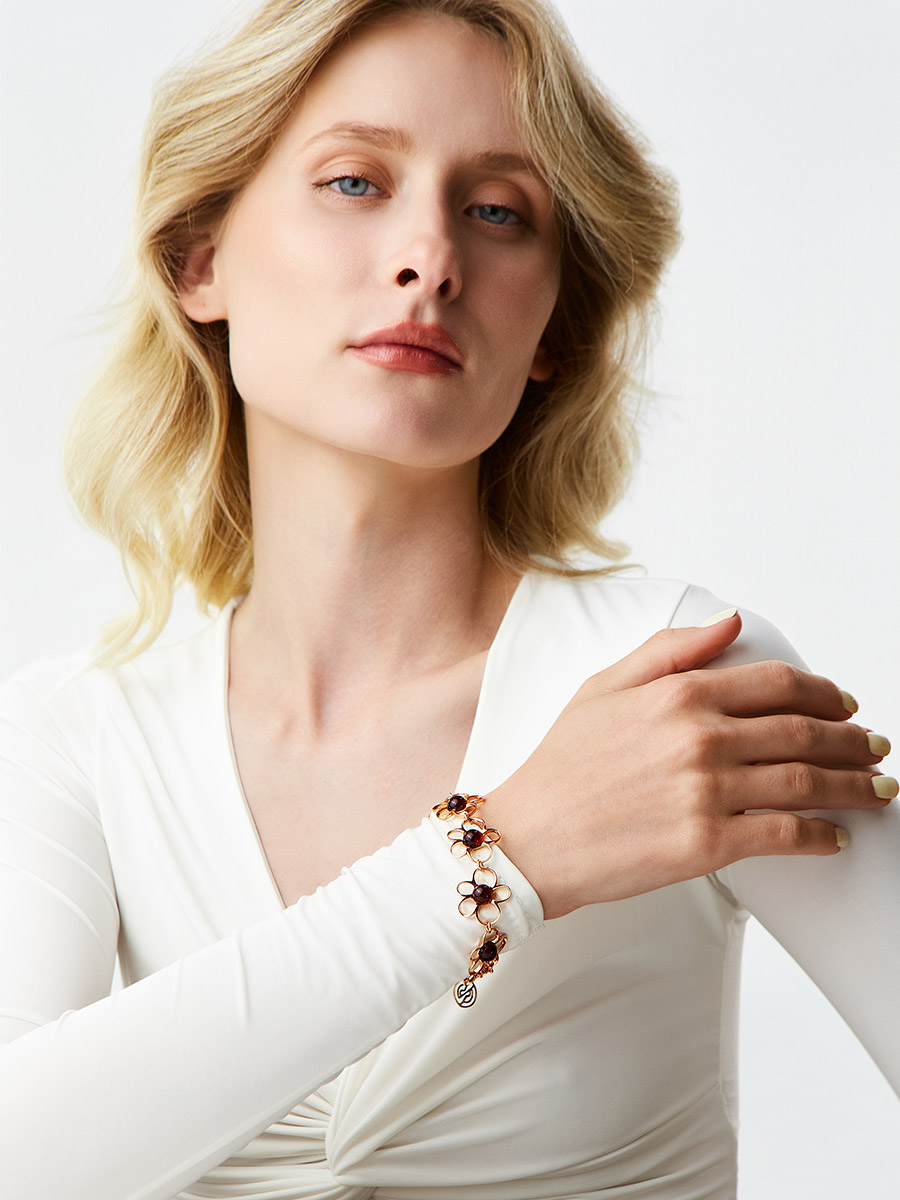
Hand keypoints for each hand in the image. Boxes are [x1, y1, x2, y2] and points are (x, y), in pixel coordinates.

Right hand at [485, 612, 893, 919]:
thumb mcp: (604, 686)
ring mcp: (707, 791)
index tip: (845, 705)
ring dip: (855, 786)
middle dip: (855, 740)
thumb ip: (670, 648)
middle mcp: (701, 737)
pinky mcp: (707, 844)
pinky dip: (823, 835)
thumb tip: (728, 623)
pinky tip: (836, 836)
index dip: (826, 693)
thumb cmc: (560, 765)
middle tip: (875, 748)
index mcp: (680, 694)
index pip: (779, 684)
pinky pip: (787, 834)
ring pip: (808, 782)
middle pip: (806, 732)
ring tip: (876, 789)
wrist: (527, 838)